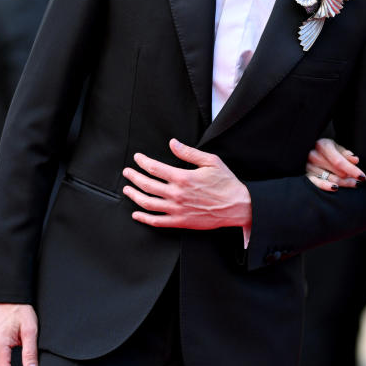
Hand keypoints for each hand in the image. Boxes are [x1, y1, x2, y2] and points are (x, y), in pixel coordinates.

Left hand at [122, 140, 251, 229]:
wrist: (238, 206)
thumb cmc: (226, 183)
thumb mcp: (211, 161)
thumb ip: (189, 153)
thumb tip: (172, 143)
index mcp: (182, 177)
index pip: (154, 168)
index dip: (142, 162)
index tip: (137, 158)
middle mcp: (176, 194)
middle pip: (146, 185)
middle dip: (133, 177)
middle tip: (127, 173)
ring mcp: (177, 210)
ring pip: (148, 204)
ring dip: (134, 196)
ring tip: (127, 190)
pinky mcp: (181, 222)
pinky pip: (157, 222)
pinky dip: (144, 218)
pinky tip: (136, 214)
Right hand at [306, 137, 365, 191]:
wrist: (308, 149)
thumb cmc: (326, 148)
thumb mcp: (336, 147)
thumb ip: (346, 154)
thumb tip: (355, 160)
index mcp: (323, 145)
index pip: (339, 161)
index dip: (352, 170)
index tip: (362, 177)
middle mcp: (314, 155)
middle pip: (337, 172)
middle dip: (350, 177)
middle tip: (358, 180)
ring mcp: (309, 166)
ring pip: (331, 179)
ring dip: (344, 183)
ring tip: (353, 183)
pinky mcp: (306, 175)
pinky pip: (316, 183)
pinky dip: (326, 187)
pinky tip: (336, 188)